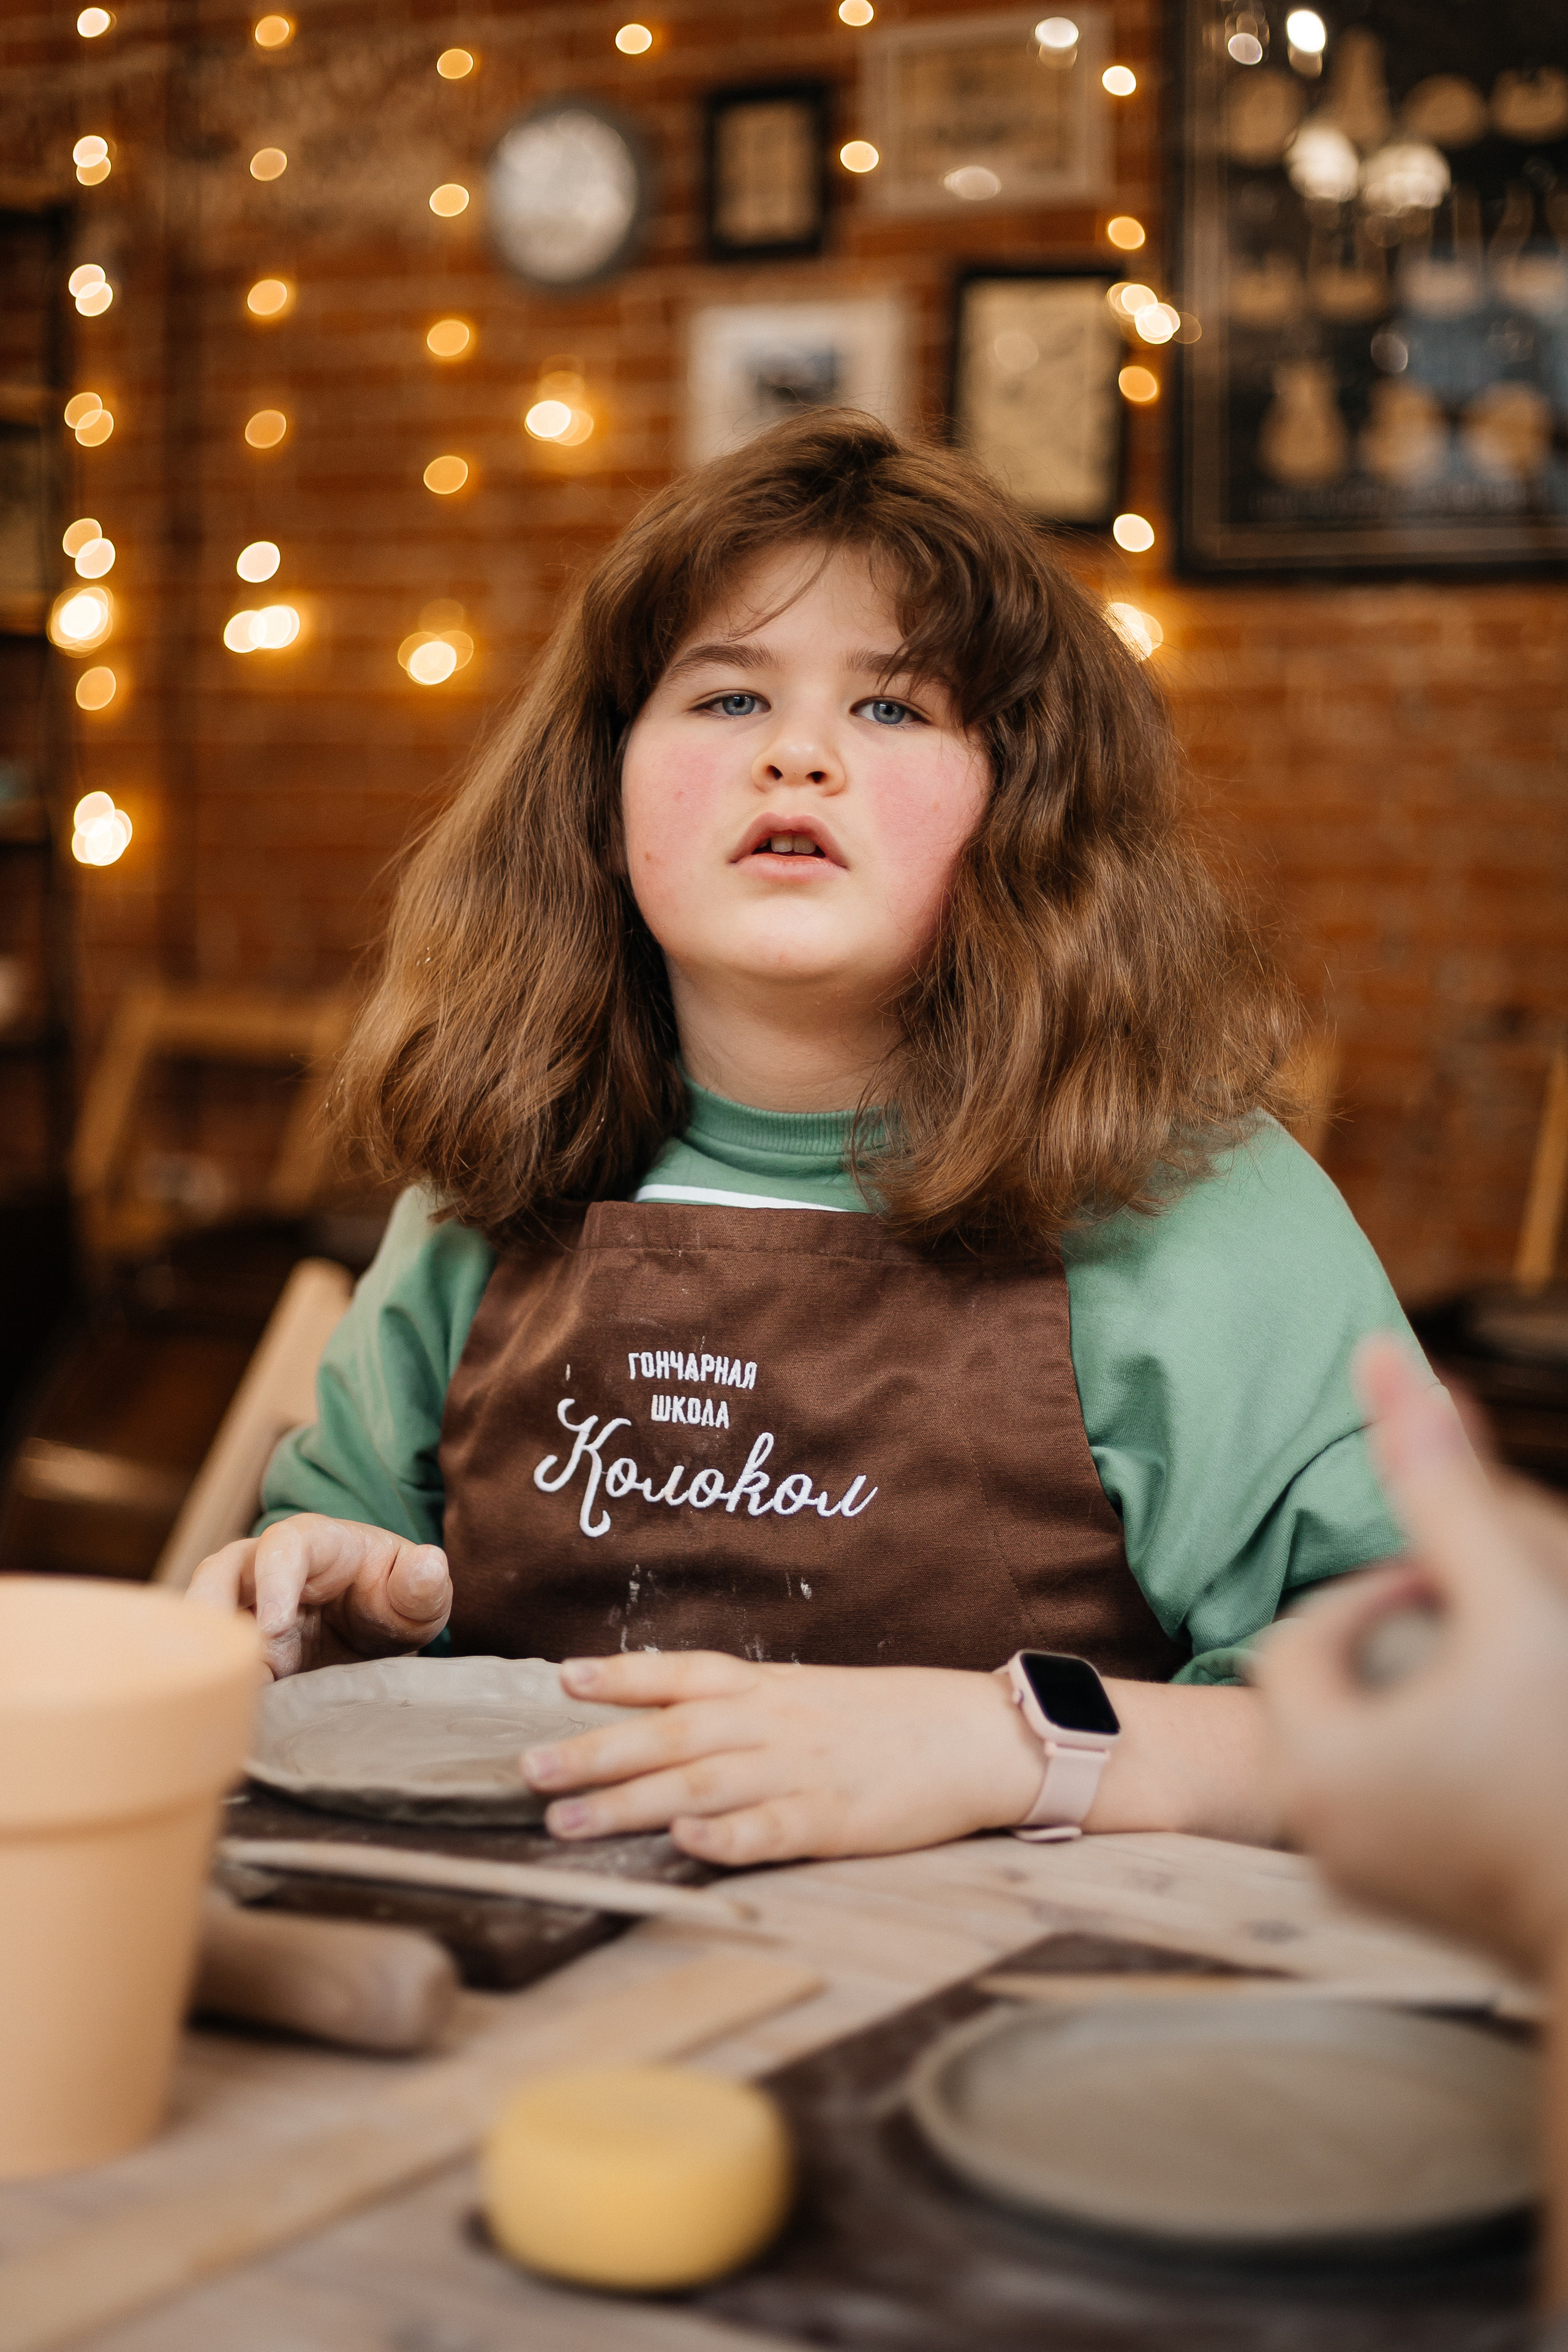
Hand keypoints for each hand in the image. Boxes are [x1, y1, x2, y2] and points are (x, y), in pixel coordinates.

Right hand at [185, 1513, 451, 1680]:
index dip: (273, 1581)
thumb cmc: (393, 1600)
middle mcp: (264, 1567)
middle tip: (227, 1663)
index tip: (273, 1627)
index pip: (282, 1546)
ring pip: (203, 1618)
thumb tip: (430, 1564)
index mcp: (314, 1543)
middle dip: (213, 1613)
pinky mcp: (236, 1647)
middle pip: (218, 1574)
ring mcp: (243, 1607)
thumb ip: (422, 1585)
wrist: (376, 1635)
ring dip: (208, 1654)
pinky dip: (214, 1684)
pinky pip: (212, 1659)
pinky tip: (226, 1716)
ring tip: (223, 1695)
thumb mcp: (418, 1599)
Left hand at [520, 1652, 1044, 1865]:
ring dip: (629, 1804)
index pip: (681, 1675)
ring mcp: (800, 1772)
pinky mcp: (833, 1822)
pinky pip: (770, 1830)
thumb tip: (672, 1718)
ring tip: (568, 1821)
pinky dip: (725, 1836)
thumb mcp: (810, 1696)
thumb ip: (744, 1709)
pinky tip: (686, 1842)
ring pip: (700, 1785)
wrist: (975, 1734)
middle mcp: (772, 1725)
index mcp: (767, 1690)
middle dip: (595, 1753)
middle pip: (671, 1736)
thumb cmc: (888, 1719)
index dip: (621, 1677)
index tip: (561, 1680)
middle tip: (529, 1773)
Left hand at [1255, 1334, 1567, 1977]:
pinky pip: (1406, 1799)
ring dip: (1432, 1695)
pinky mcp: (1419, 1909)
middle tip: (1498, 1629)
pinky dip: (1449, 1755)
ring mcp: (1368, 1882)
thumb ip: (1443, 1486)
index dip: (1385, 1591)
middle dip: (1410, 1640)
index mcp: (1316, 1764)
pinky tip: (1525, 1746)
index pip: (1309, 1631)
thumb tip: (1379, 1352)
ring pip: (1375, 1741)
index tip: (1462, 1589)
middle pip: (1339, 1687)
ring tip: (1518, 1684)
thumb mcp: (1514, 1601)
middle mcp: (1320, 1834)